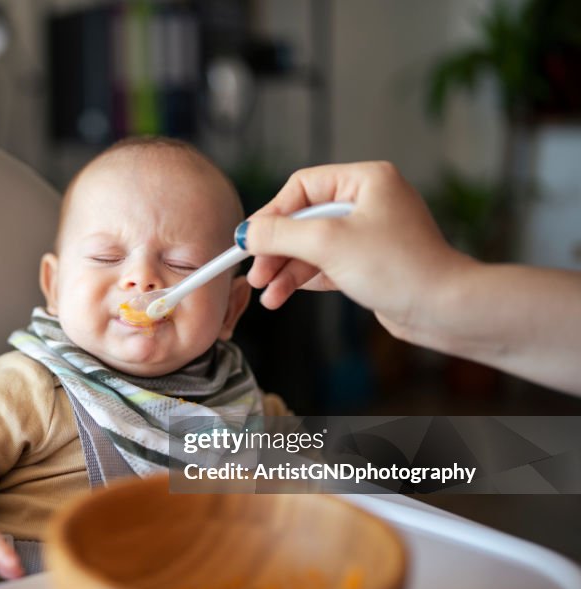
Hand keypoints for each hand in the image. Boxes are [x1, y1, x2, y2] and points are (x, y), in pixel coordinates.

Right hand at [244, 161, 473, 340]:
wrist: (442, 308)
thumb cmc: (398, 266)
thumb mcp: (329, 244)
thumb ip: (281, 234)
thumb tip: (246, 232)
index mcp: (366, 180)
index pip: (302, 186)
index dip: (272, 213)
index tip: (249, 240)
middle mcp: (368, 201)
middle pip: (303, 219)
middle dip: (277, 249)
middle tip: (255, 273)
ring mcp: (368, 233)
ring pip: (312, 246)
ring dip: (286, 270)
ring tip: (267, 295)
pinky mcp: (368, 262)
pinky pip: (324, 264)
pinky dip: (303, 279)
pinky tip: (282, 295)